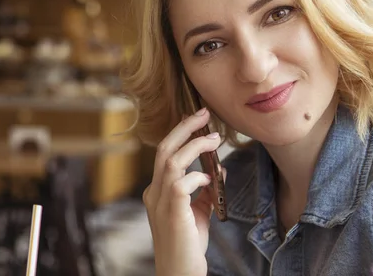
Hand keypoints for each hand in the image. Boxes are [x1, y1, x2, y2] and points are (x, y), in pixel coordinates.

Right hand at [143, 107, 224, 275]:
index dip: (181, 133)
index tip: (198, 120)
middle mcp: (154, 192)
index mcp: (157, 190)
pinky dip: (198, 176)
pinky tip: (210, 180)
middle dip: (184, 128)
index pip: (165, 153)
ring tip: (215, 139)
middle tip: (204, 113)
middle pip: (164, 149)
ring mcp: (160, 201)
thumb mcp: (198, 211)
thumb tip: (218, 168)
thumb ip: (205, 189)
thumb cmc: (188, 244)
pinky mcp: (172, 211)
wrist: (180, 272)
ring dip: (195, 146)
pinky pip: (182, 183)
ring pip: (172, 160)